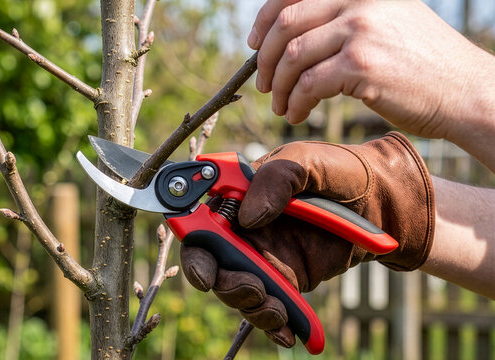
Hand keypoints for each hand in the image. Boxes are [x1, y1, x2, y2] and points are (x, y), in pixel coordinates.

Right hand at [180, 132, 434, 345]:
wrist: (383, 201)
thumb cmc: (339, 170)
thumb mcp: (308, 162)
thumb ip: (277, 180)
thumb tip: (248, 218)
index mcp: (236, 197)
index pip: (199, 224)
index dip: (195, 250)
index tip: (206, 273)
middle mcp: (243, 230)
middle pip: (213, 266)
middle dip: (227, 285)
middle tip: (255, 289)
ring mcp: (264, 258)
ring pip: (239, 292)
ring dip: (253, 307)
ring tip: (280, 310)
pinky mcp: (287, 281)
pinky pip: (271, 308)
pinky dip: (276, 326)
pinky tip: (291, 334)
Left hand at [249, 0, 494, 139]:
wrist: (465, 91)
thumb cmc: (423, 65)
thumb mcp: (387, 23)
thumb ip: (344, 21)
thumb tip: (293, 38)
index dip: (265, 18)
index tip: (255, 43)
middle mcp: (359, 0)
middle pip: (286, 23)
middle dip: (265, 58)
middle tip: (265, 83)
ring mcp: (361, 30)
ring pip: (292, 56)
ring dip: (279, 86)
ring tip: (281, 105)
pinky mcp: (362, 64)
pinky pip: (309, 85)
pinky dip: (296, 103)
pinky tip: (297, 114)